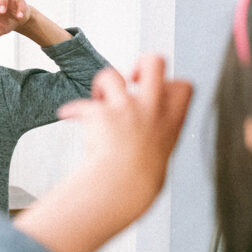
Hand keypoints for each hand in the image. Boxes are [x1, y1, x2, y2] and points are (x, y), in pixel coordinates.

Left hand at [58, 56, 192, 220]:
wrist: (123, 190)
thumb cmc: (140, 184)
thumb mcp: (161, 158)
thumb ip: (157, 138)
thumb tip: (151, 136)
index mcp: (171, 120)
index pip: (184, 85)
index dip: (169, 84)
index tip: (157, 96)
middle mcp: (151, 108)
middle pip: (155, 61)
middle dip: (142, 62)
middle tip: (132, 79)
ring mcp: (126, 108)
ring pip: (111, 75)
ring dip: (102, 85)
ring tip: (98, 101)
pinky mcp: (101, 113)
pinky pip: (79, 105)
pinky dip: (73, 110)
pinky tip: (67, 115)